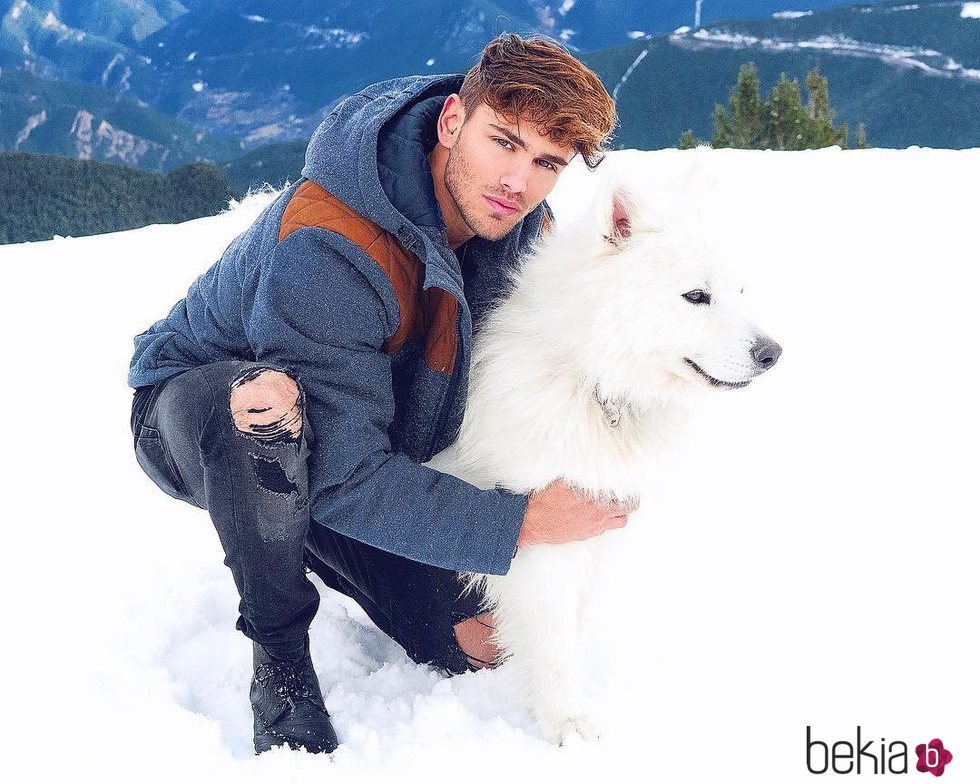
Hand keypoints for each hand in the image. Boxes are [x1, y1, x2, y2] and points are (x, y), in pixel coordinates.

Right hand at [517, 480, 637, 546]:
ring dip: (619, 513)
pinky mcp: (584, 535)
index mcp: (594, 498)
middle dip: (629, 500)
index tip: (627, 481)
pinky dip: (604, 521)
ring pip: (618, 522)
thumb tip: (588, 464)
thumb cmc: (542, 501)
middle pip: (628, 508)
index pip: (624, 492)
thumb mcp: (563, 478)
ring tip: (615, 505)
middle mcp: (597, 514)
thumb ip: (580, 473)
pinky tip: (596, 515)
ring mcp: (593, 527)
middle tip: (627, 494)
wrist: (529, 520)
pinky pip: (603, 529)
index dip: (628, 486)